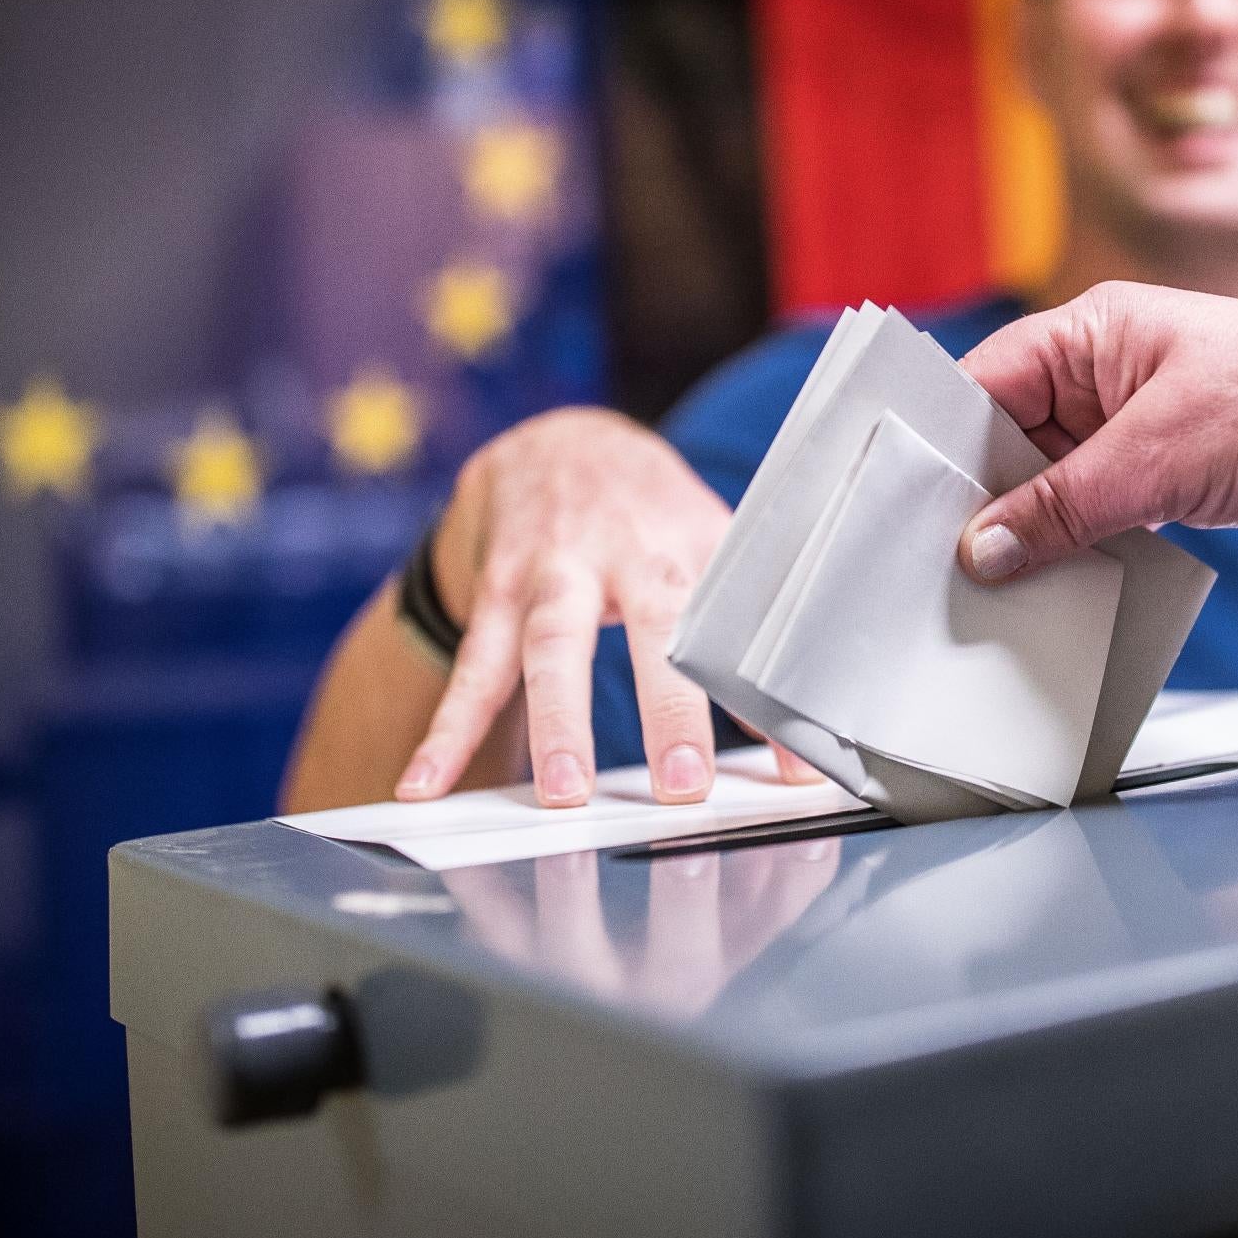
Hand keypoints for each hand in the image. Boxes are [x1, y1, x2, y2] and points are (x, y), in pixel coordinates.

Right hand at [397, 407, 820, 805]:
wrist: (555, 444)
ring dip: (556, 723)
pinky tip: (422, 783)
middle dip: (668, 709)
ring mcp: (552, 573)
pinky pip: (471, 668)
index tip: (799, 772)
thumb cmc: (651, 514)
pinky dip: (444, 730)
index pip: (741, 632)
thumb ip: (752, 621)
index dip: (769, 703)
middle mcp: (624, 556)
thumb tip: (815, 716)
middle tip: (683, 783)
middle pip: (650, 630)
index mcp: (693, 551)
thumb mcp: (712, 542)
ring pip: (551, 648)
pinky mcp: (496, 593)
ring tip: (561, 793)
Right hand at [956, 283, 1237, 580]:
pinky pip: (1098, 515)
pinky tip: (1054, 594)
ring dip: (1030, 537)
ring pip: (1050, 487)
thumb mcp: (1160, 458)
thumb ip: (1062, 506)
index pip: (976, 389)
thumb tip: (982, 550)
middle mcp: (1099, 378)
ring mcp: (1132, 428)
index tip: (894, 510)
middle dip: (975, 505)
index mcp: (1085, 338)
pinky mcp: (1166, 474)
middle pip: (1003, 444)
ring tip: (986, 595)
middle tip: (932, 571)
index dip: (933, 449)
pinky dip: (1078, 551)